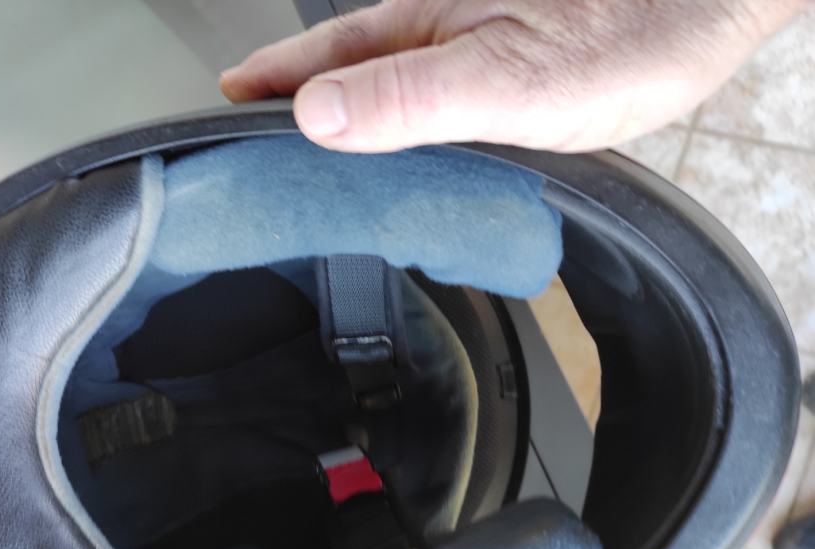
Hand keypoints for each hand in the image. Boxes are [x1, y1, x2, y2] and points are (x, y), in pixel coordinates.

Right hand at [221, 0, 808, 152]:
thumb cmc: (620, 36)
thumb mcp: (503, 80)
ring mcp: (472, 54)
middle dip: (298, 100)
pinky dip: (404, 131)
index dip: (272, 80)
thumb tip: (317, 113)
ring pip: (388, 88)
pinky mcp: (506, 79)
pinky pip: (434, 107)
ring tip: (316, 153)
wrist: (698, 16)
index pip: (323, 56)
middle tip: (259, 136)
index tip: (228, 101)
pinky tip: (406, 155)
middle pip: (347, 70)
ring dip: (348, 116)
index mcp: (423, 24)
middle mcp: (441, 33)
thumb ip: (411, 97)